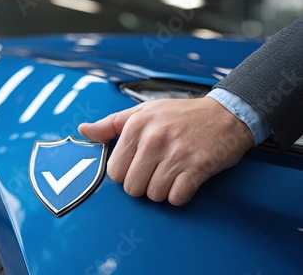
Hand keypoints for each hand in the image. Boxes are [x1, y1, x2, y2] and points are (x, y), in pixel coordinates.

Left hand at [78, 97, 253, 205]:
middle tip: (156, 172)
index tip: (138, 166)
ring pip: (154, 195)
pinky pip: (176, 198)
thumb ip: (110, 124)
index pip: (114, 171)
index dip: (125, 174)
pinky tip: (185, 181)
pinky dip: (180, 195)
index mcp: (136, 126)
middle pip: (132, 188)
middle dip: (143, 185)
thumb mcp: (143, 112)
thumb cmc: (181, 115)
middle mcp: (153, 139)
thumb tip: (83, 130)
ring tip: (171, 174)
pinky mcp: (197, 167)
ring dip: (162, 191)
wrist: (227, 113)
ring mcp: (176, 153)